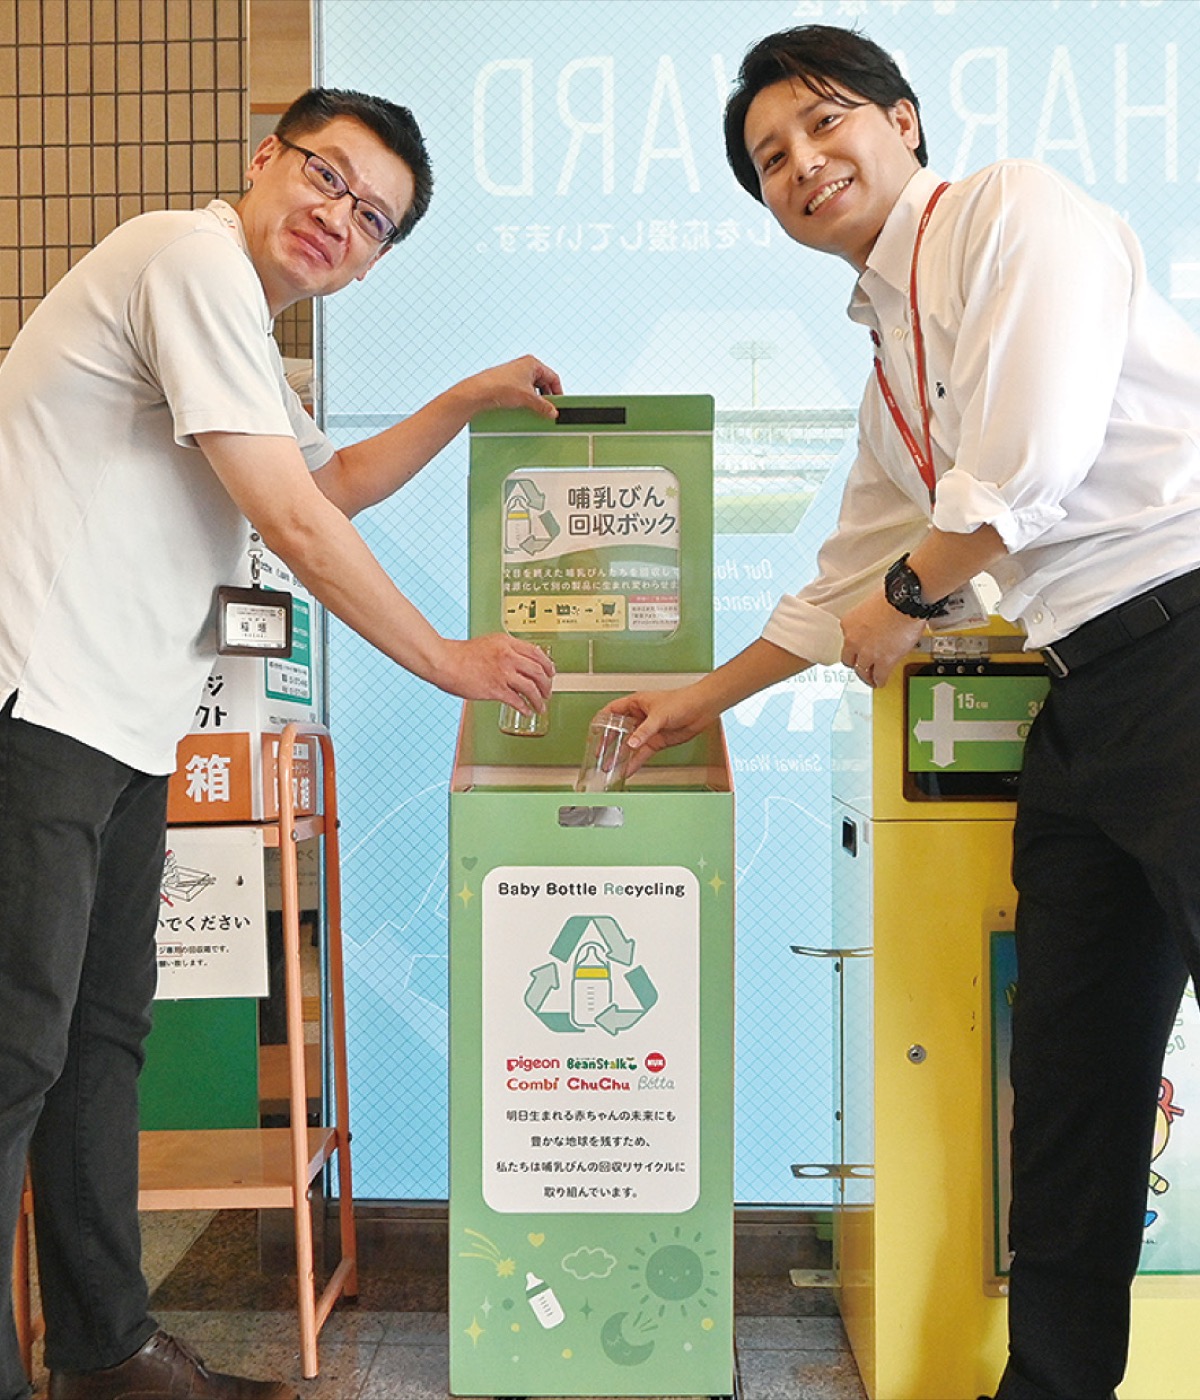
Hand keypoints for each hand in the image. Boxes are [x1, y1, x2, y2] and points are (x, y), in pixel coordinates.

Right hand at [436, 634, 553, 708]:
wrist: (445, 662)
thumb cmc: (461, 654)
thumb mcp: (488, 644)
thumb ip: (505, 650)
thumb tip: (518, 662)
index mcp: (507, 643)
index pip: (536, 652)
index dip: (547, 664)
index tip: (550, 671)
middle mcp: (508, 656)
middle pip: (538, 670)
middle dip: (547, 683)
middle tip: (548, 690)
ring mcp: (503, 673)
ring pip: (531, 687)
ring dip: (539, 698)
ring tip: (541, 705)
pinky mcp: (496, 689)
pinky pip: (517, 700)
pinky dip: (525, 707)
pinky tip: (526, 711)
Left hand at [460, 356, 563, 421]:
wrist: (478, 393)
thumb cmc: (500, 387)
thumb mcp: (528, 399)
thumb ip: (544, 406)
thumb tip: (552, 412)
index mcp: (532, 363)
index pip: (553, 377)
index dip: (558, 392)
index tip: (558, 405)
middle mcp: (523, 366)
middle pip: (543, 383)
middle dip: (546, 397)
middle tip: (548, 410)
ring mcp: (514, 374)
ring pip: (532, 389)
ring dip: (536, 400)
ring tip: (535, 411)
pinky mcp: (506, 383)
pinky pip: (522, 392)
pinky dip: (525, 401)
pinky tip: (524, 410)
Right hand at [603, 684, 717, 775]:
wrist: (702, 708)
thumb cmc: (683, 700)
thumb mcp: (659, 715)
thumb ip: (644, 731)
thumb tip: (631, 743)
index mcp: (636, 703)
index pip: (611, 711)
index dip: (601, 721)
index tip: (592, 732)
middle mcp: (639, 717)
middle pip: (618, 731)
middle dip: (607, 743)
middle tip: (598, 754)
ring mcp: (647, 730)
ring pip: (629, 745)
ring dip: (619, 756)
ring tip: (609, 767)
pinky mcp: (656, 741)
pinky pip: (642, 753)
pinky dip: (634, 762)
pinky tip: (627, 769)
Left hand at [839, 591, 925, 687]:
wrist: (905, 600)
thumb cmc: (893, 596)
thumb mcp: (871, 606)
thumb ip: (870, 619)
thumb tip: (877, 624)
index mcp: (848, 623)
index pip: (847, 641)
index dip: (855, 647)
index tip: (859, 649)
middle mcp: (853, 640)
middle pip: (849, 660)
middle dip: (856, 664)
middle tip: (863, 666)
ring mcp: (867, 652)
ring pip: (862, 672)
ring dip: (867, 676)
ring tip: (872, 678)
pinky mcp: (883, 661)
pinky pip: (879, 677)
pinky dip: (880, 681)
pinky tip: (881, 681)